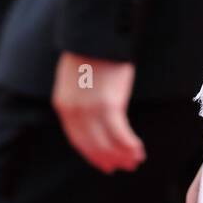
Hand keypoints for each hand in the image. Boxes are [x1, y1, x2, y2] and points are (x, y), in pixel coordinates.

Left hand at [51, 51, 145, 173]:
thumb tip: (91, 108)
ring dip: (123, 155)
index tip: (105, 163)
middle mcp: (74, 112)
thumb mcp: (75, 76)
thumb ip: (79, 96)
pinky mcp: (109, 105)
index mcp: (63, 105)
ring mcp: (91, 110)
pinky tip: (139, 150)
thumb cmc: (90, 50)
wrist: (95, 35)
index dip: (92, 154)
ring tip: (136, 161)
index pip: (77, 139)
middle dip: (108, 159)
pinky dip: (130, 145)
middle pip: (92, 145)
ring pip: (107, 143)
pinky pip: (120, 134)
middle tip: (123, 167)